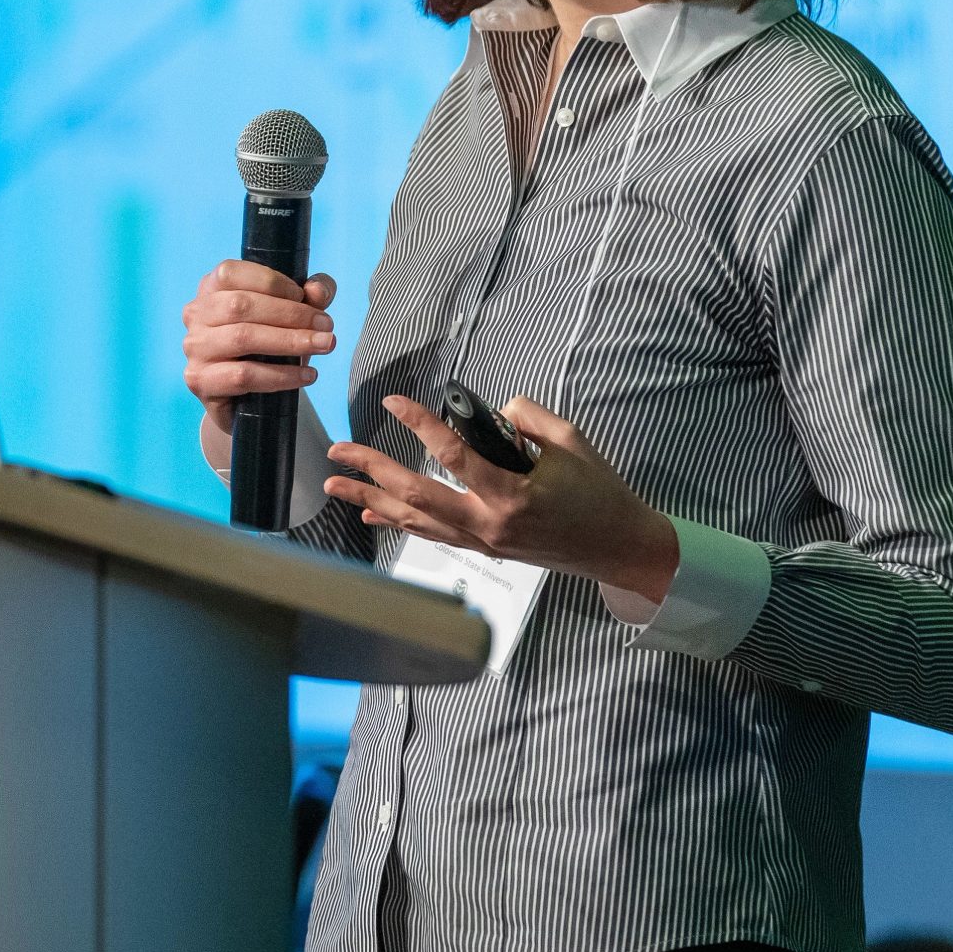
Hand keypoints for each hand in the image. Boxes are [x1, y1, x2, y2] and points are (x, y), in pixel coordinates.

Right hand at [181, 261, 338, 436]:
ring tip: (324, 346)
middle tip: (327, 327)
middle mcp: (196, 315)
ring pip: (242, 338)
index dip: (269, 281)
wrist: (245, 400)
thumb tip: (317, 290)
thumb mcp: (292, 316)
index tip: (303, 295)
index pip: (229, 273)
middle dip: (291, 314)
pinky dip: (281, 375)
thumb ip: (309, 296)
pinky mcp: (199, 380)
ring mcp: (194, 348)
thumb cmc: (268, 347)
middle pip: (240, 305)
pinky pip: (243, 375)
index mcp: (210, 289)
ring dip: (290, 342)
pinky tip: (306, 375)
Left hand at [324, 394, 680, 603]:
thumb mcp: (571, 442)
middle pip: (415, 496)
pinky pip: (430, 534)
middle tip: (338, 449)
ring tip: (335, 482)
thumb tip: (494, 411)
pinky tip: (371, 510)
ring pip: (414, 520)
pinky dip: (397, 520)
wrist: (617, 548)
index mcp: (510, 496)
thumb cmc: (599, 492)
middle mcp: (487, 524)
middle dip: (371, 470)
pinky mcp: (483, 549)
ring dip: (370, 498)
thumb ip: (528, 417)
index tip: (393, 402)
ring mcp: (481, 542)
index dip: (419, 425)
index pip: (452, 456)